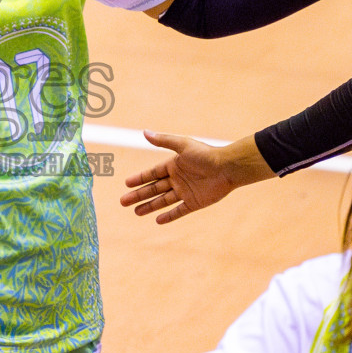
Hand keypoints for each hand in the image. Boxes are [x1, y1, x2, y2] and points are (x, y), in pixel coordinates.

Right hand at [120, 134, 274, 223]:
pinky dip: (168, 216)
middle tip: (123, 202)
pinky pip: (178, 211)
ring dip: (149, 206)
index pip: (152, 174)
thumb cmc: (206, 154)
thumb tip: (144, 132)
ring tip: (135, 212)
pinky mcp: (194, 203)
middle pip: (154, 189)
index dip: (139, 179)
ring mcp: (185, 192)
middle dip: (138, 195)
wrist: (228, 168)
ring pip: (163, 201)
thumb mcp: (183, 145)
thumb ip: (163, 141)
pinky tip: (157, 220)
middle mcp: (177, 179)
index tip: (126, 183)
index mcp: (173, 165)